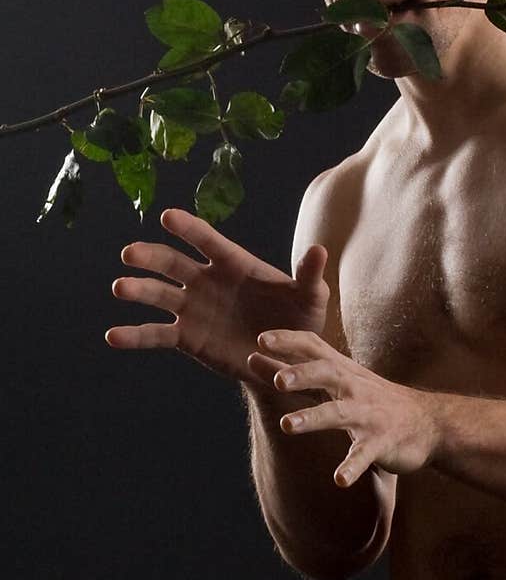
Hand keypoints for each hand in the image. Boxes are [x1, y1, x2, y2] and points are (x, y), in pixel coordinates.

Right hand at [106, 208, 330, 384]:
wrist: (285, 363)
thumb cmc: (300, 323)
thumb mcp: (310, 301)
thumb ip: (310, 277)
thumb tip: (320, 250)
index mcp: (234, 264)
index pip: (208, 241)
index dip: (189, 228)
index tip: (168, 216)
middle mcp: (207, 281)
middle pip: (173, 263)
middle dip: (152, 257)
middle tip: (130, 253)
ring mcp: (193, 308)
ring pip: (159, 295)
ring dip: (138, 290)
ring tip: (119, 288)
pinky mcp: (186, 337)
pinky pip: (156, 334)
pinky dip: (134, 335)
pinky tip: (112, 336)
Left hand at [248, 329, 439, 486]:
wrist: (429, 423)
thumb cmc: (372, 399)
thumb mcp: (336, 381)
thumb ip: (294, 371)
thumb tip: (252, 357)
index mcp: (341, 371)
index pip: (314, 347)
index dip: (289, 341)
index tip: (262, 339)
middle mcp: (354, 388)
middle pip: (327, 374)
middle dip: (302, 375)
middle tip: (277, 380)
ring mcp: (368, 415)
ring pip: (339, 413)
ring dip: (313, 418)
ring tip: (286, 426)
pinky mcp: (381, 443)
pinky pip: (364, 455)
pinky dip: (352, 467)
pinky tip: (338, 480)